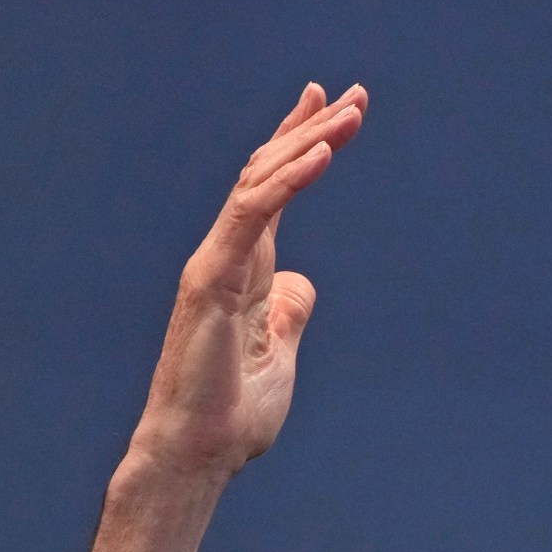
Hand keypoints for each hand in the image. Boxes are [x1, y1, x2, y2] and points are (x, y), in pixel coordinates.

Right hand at [76, 83, 365, 551]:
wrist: (197, 455)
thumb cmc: (231, 419)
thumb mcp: (281, 357)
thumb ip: (289, 315)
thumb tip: (302, 282)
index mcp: (246, 273)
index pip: (273, 193)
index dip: (301, 147)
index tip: (332, 111)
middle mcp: (226, 258)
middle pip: (267, 174)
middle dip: (310, 130)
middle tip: (353, 96)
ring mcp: (215, 265)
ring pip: (259, 183)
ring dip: (306, 144)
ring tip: (348, 115)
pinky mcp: (211, 279)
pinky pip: (251, 217)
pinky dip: (287, 182)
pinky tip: (321, 156)